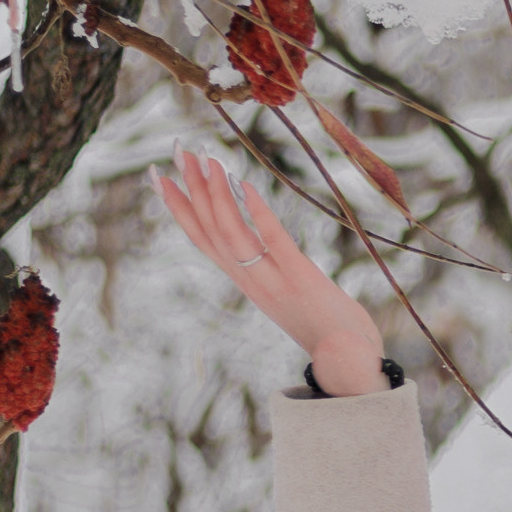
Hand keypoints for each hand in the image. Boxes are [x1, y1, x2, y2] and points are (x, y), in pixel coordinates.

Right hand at [153, 150, 387, 394]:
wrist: (352, 359)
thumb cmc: (327, 327)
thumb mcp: (286, 297)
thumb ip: (269, 274)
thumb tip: (257, 250)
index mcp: (245, 283)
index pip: (202, 240)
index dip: (179, 209)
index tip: (160, 178)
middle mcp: (251, 282)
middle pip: (209, 230)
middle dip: (190, 190)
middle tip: (176, 152)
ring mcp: (274, 281)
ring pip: (231, 232)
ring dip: (216, 194)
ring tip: (204, 159)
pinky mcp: (301, 279)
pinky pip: (273, 240)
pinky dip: (256, 211)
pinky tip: (245, 182)